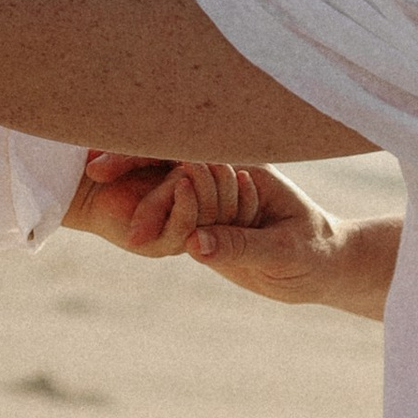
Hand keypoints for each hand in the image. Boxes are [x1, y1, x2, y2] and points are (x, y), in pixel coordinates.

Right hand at [68, 152, 391, 313]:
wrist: (326, 264)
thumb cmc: (314, 254)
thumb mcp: (282, 254)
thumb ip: (239, 247)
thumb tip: (193, 244)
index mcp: (247, 168)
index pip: (185, 154)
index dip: (143, 157)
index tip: (105, 170)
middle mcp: (227, 172)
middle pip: (169, 158)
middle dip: (129, 161)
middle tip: (91, 176)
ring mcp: (214, 192)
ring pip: (163, 178)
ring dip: (130, 180)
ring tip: (92, 181)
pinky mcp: (206, 214)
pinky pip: (168, 202)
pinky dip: (140, 202)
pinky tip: (112, 203)